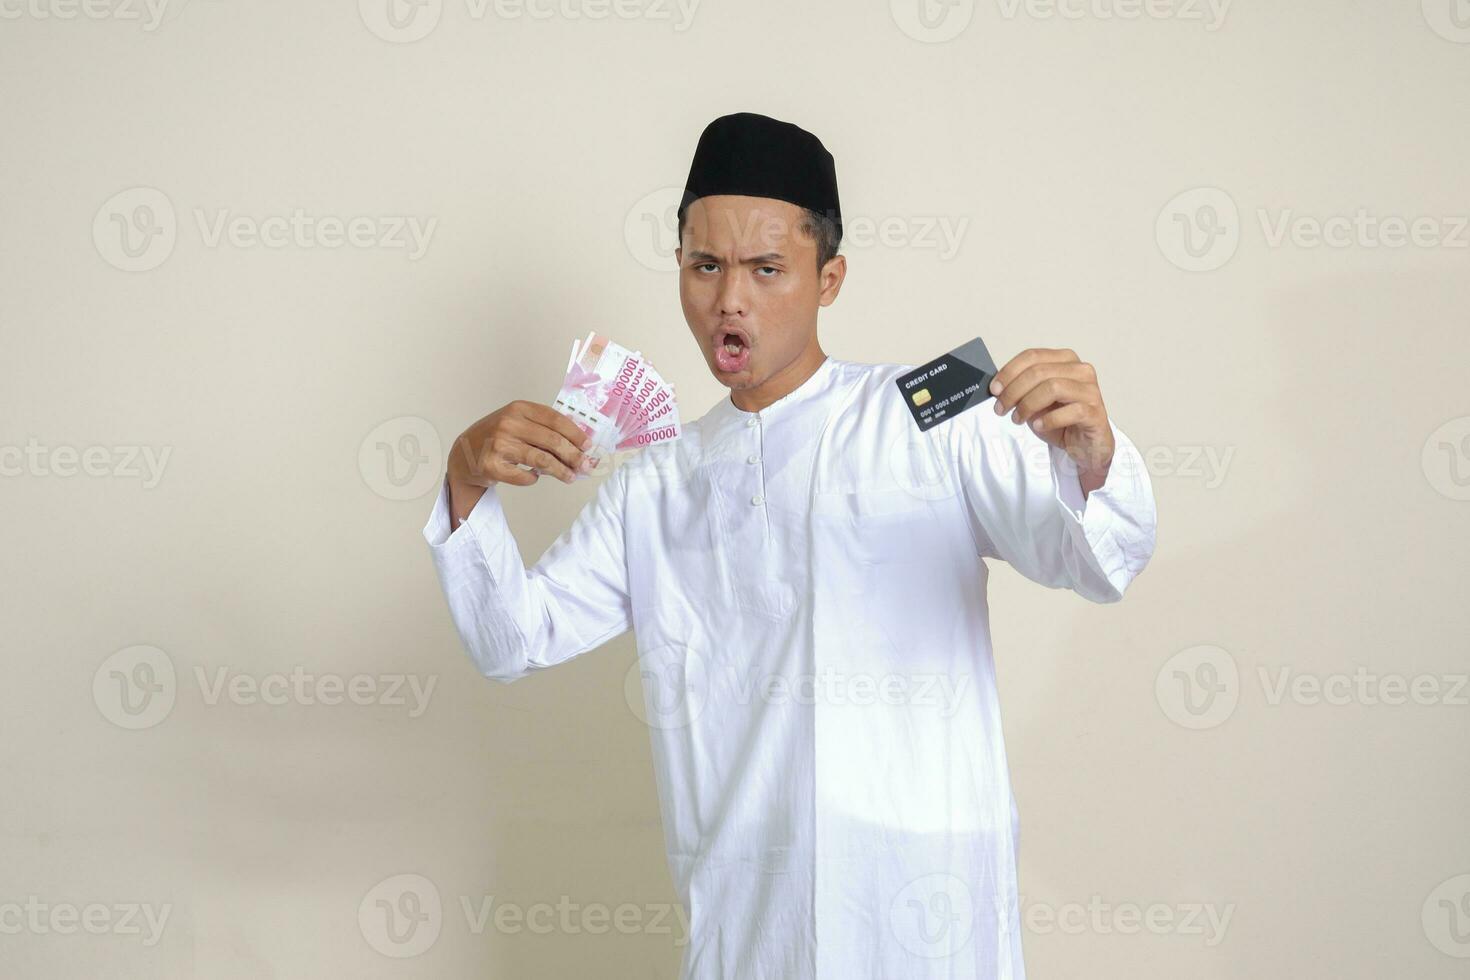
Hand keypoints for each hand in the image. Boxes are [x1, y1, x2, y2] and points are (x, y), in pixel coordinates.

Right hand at [446, 401, 593, 522]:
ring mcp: (499, 444)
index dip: (575, 434)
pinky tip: (535, 477)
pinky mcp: (492, 466)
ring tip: (570, 477)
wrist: (463, 453)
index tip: (588, 446)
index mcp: (519, 409)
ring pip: (542, 460)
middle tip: (585, 466)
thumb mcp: (517, 422)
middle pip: (552, 441)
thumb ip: (542, 429)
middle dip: (573, 456)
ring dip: (561, 471)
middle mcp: (508, 423)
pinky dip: (533, 479)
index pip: (555, 419)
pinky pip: (524, 477)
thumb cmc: (497, 436)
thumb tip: (578, 446)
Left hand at [989, 348, 1114, 492]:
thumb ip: (1021, 389)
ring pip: (1052, 387)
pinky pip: (1069, 411)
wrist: (1085, 444)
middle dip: (1014, 391)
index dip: (1009, 372)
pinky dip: (1048, 420)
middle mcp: (1080, 371)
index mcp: (1065, 360)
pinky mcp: (1095, 412)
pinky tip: (1039, 426)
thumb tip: (997, 387)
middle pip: (1039, 372)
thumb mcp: (1035, 400)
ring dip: (1028, 405)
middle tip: (1001, 408)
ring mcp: (1090, 390)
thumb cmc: (1061, 420)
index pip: (1032, 356)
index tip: (994, 389)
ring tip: (1018, 419)